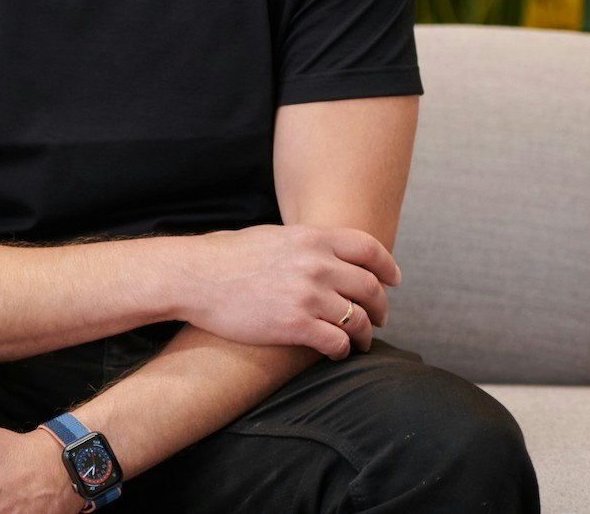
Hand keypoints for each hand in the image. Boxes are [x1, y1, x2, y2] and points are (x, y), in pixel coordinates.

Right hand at [172, 224, 401, 358]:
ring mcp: (307, 295)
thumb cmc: (228, 256)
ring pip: (358, 319)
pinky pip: (336, 343)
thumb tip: (328, 254)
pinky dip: (342, 351)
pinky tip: (336, 353)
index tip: (393, 280)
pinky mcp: (295, 325)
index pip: (369, 249)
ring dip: (364, 334)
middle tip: (379, 318)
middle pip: (369, 287)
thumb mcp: (275, 236)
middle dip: (380, 307)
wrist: (196, 276)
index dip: (387, 267)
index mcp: (312, 238)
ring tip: (359, 342)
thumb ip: (307, 244)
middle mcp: (316, 264)